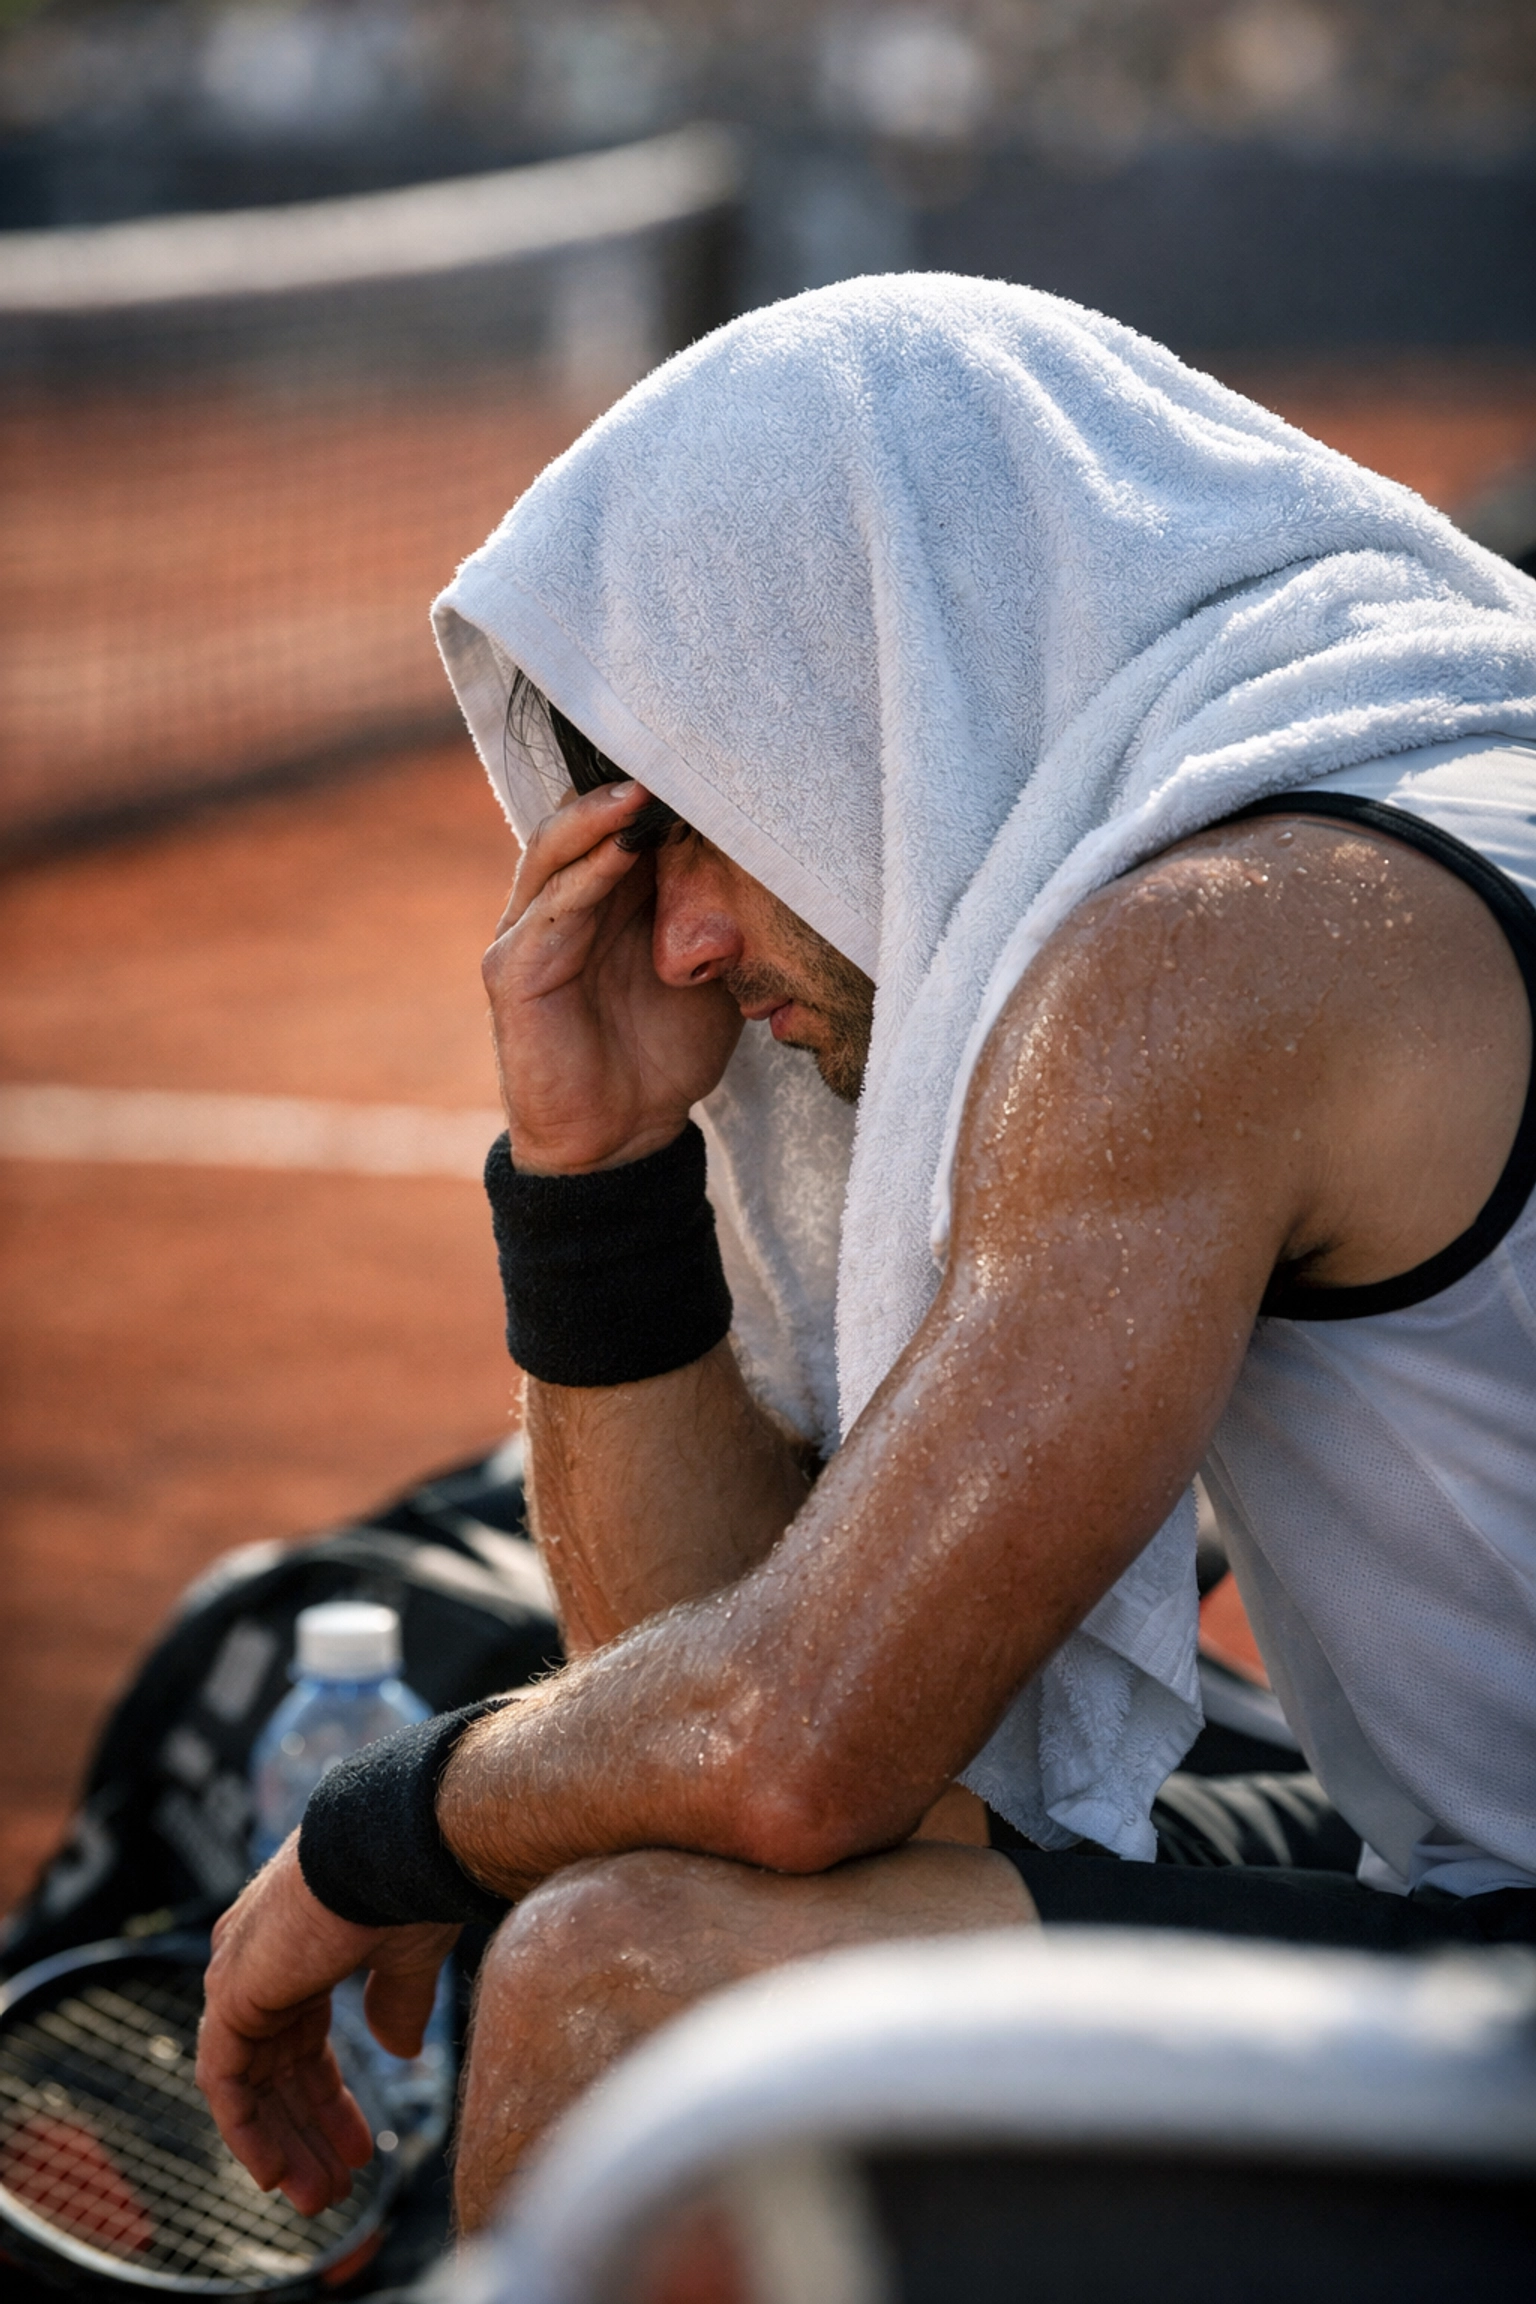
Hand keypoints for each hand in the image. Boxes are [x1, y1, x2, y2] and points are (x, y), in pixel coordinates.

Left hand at [195, 1837, 458, 2214]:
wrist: (393, 1846)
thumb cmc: (407, 1884)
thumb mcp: (406, 1958)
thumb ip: (395, 2004)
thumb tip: (397, 2052)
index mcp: (300, 1945)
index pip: (302, 2040)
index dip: (329, 2098)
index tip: (360, 2146)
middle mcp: (261, 1960)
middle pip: (276, 2068)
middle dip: (305, 2131)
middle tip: (333, 2187)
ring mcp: (240, 1976)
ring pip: (249, 2083)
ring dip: (280, 2144)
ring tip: (315, 2199)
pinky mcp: (231, 1996)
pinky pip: (225, 2081)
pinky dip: (245, 2130)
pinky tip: (275, 2174)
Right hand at [484, 782, 741, 1173]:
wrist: (623, 1139)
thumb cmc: (664, 1055)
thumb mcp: (711, 973)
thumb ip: (721, 920)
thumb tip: (773, 862)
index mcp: (601, 900)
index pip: (617, 824)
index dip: (657, 792)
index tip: (707, 757)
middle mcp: (559, 906)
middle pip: (581, 821)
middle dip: (626, 786)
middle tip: (678, 749)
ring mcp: (529, 935)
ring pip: (556, 851)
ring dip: (601, 816)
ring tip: (647, 786)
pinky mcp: (513, 972)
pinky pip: (551, 910)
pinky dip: (586, 874)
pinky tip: (624, 847)